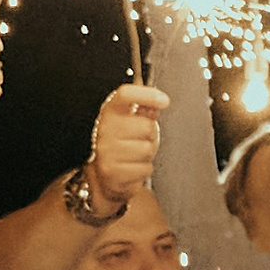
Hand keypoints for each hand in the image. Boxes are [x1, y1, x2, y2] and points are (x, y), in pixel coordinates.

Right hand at [89, 82, 167, 206]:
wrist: (106, 174)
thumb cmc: (123, 145)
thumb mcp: (134, 122)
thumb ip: (146, 109)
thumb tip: (159, 99)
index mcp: (111, 112)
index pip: (125, 95)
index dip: (146, 95)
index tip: (164, 101)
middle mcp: (105, 129)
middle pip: (146, 126)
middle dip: (151, 136)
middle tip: (141, 140)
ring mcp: (106, 151)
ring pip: (147, 150)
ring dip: (148, 155)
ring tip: (136, 155)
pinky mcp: (111, 172)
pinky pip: (145, 169)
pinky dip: (144, 170)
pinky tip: (133, 168)